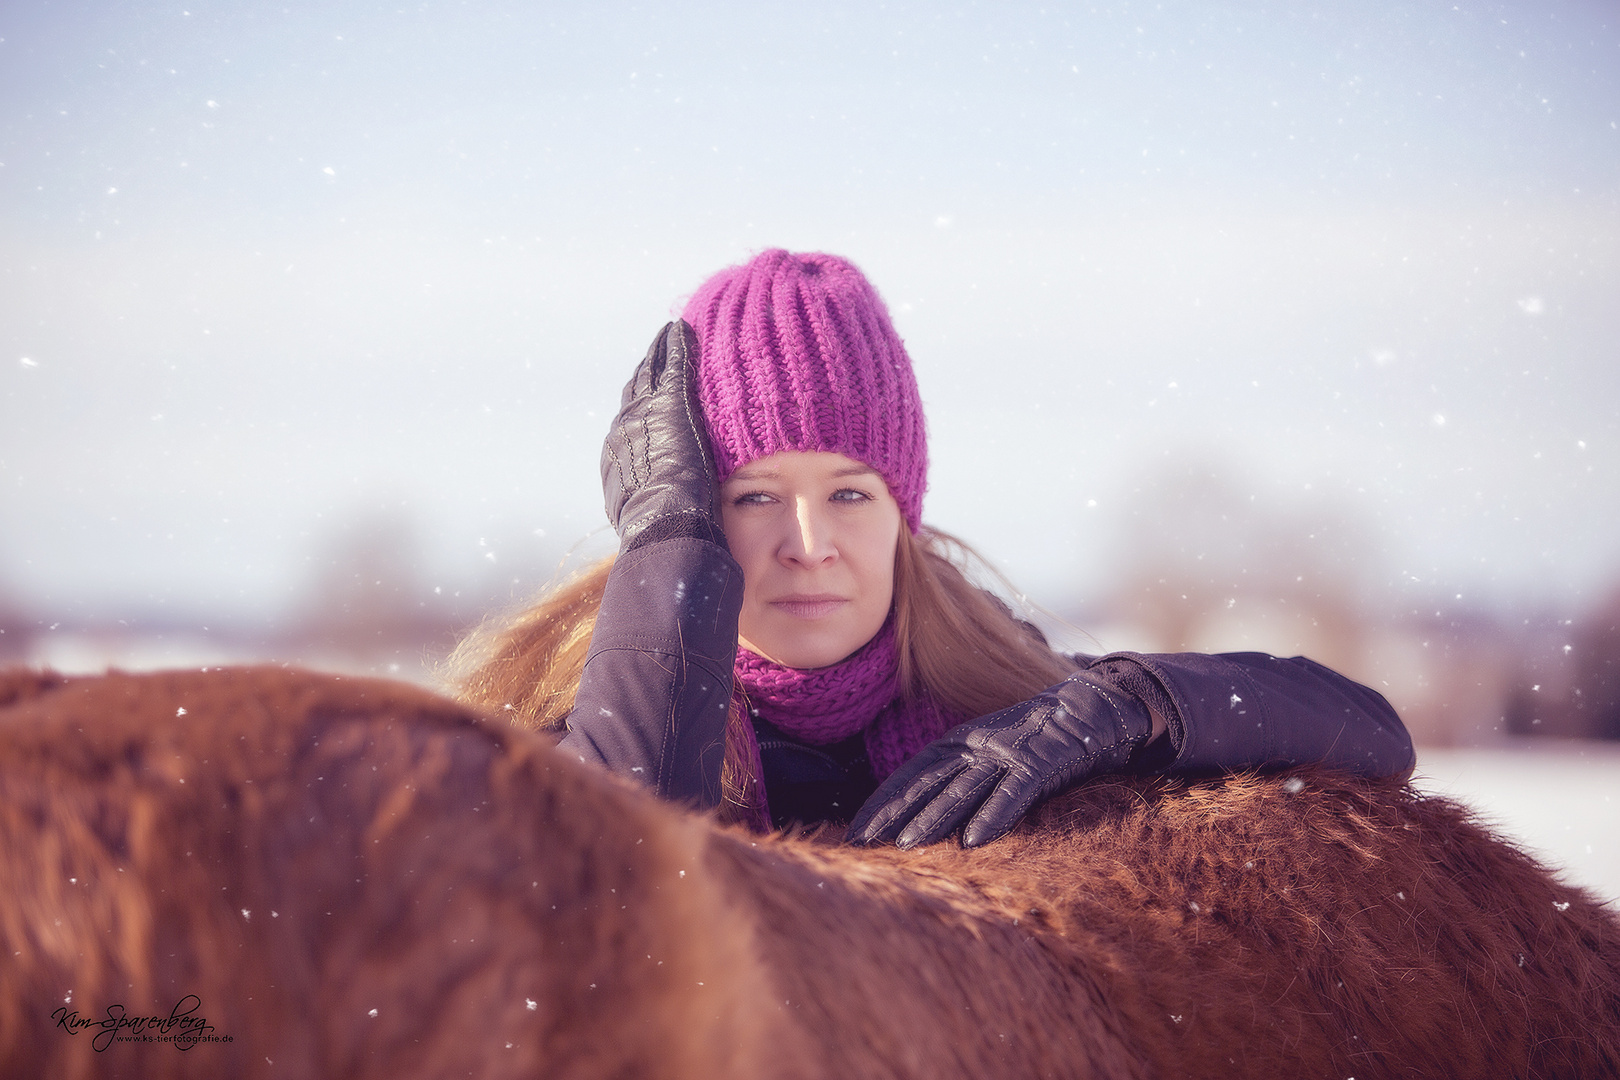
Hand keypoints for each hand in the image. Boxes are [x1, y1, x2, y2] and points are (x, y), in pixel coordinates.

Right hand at [601, 320, 722, 551]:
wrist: (666, 526)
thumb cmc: (665, 535)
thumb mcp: (645, 518)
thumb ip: (648, 506)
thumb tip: (648, 514)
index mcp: (617, 458)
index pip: (629, 423)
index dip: (639, 406)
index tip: (648, 392)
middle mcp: (623, 430)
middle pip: (634, 392)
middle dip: (646, 372)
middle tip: (657, 351)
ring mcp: (643, 415)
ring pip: (651, 374)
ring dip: (660, 353)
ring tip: (670, 334)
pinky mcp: (669, 403)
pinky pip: (673, 366)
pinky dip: (676, 346)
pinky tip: (682, 329)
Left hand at [845, 669, 1153, 848]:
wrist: (1098, 710)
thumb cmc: (1043, 741)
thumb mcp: (997, 757)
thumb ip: (968, 779)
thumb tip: (934, 818)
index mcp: (963, 742)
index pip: (913, 774)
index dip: (883, 802)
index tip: (855, 832)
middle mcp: (979, 745)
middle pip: (928, 783)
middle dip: (893, 815)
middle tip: (860, 845)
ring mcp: (1010, 751)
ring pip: (964, 789)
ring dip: (934, 818)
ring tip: (905, 848)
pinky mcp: (1043, 761)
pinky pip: (1015, 792)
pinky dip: (994, 815)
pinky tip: (974, 842)